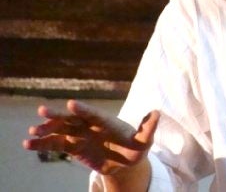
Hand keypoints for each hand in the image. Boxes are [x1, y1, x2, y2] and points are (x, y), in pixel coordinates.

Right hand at [23, 99, 158, 176]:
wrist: (125, 161)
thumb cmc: (136, 148)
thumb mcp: (144, 141)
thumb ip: (148, 128)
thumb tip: (157, 112)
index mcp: (106, 121)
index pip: (93, 114)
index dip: (83, 109)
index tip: (71, 104)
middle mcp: (90, 124)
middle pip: (72, 118)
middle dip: (58, 115)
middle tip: (42, 110)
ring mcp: (79, 134)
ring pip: (60, 129)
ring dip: (46, 129)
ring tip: (30, 132)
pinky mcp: (72, 145)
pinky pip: (55, 144)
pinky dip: (42, 144)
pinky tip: (28, 144)